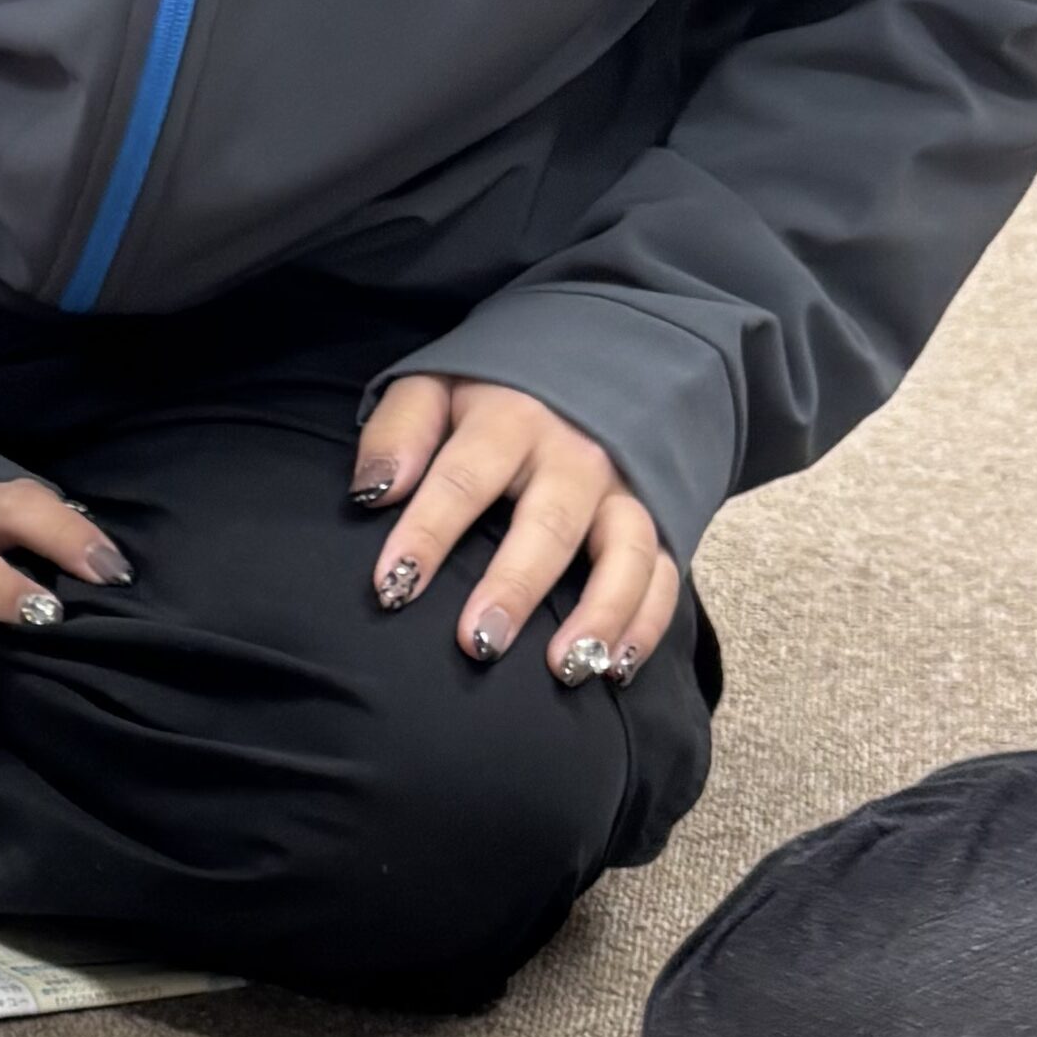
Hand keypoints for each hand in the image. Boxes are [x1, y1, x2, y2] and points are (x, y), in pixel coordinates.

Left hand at [356, 377, 680, 683]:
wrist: (587, 366)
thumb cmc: (488, 398)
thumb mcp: (433, 388)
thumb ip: (399, 433)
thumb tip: (374, 491)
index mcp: (510, 418)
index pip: (463, 478)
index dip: (427, 533)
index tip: (392, 588)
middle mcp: (574, 455)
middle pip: (548, 523)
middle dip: (515, 586)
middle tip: (479, 644)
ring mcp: (621, 490)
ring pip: (626, 551)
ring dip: (599, 613)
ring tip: (563, 669)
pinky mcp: (656, 519)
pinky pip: (662, 573)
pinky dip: (647, 623)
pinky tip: (615, 670)